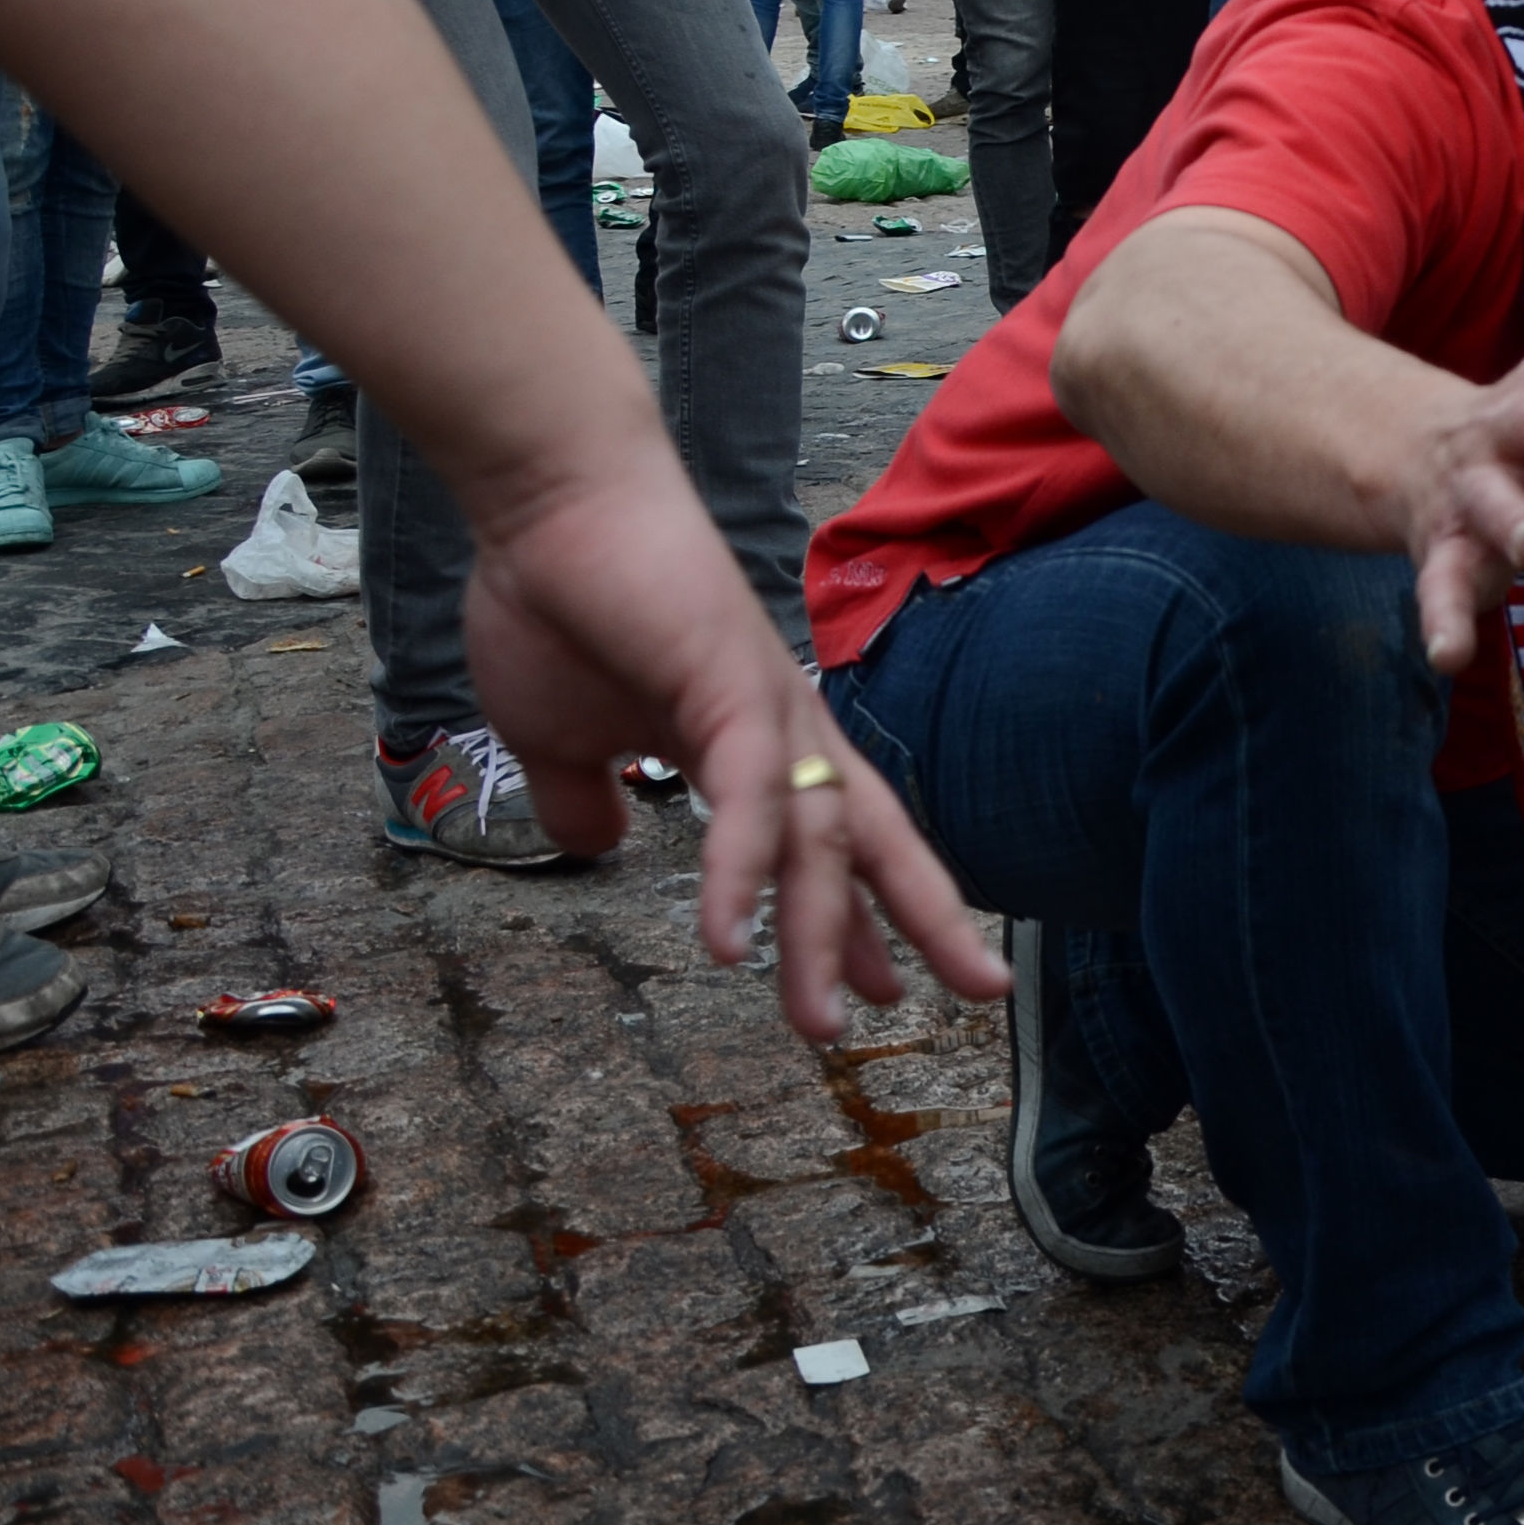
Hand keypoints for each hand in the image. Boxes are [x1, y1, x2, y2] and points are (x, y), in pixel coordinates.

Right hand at [457, 450, 1003, 1041]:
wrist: (548, 502)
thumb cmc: (558, 604)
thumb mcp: (563, 737)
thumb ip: (585, 798)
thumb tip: (596, 846)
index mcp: (758, 742)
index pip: (829, 843)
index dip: (856, 917)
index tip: (886, 991)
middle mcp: (787, 728)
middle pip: (873, 840)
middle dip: (927, 921)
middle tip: (976, 995)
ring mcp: (768, 706)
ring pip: (821, 838)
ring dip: (822, 933)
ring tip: (825, 1021)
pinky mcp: (730, 686)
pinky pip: (749, 798)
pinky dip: (743, 872)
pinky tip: (728, 941)